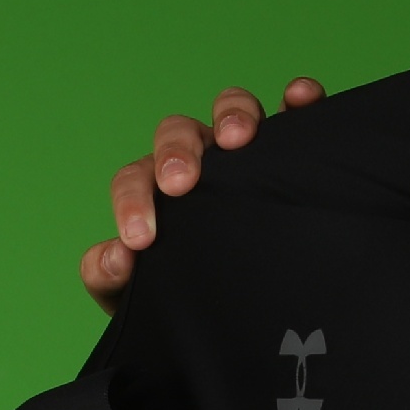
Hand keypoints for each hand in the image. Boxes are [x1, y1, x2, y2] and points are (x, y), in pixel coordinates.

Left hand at [80, 76, 323, 308]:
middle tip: (180, 183)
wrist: (242, 310)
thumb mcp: (141, 295)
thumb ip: (110, 278)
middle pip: (178, 133)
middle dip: (176, 151)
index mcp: (156, 191)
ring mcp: (243, 153)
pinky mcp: (289, 151)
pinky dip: (297, 99)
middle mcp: (198, 162)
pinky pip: (294, 114)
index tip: (140, 239)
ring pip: (232, 110)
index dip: (132, 202)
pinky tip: (299, 99)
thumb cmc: (187, 294)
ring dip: (233, 114)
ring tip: (238, 138)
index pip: (134, 180)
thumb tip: (115, 257)